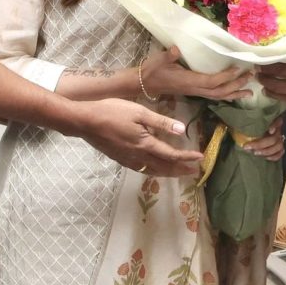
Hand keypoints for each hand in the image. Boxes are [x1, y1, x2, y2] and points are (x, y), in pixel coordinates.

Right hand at [71, 98, 201, 176]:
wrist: (85, 122)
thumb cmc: (112, 112)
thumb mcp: (139, 112)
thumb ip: (160, 122)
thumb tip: (182, 130)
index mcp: (145, 144)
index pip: (172, 154)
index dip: (187, 157)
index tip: (200, 157)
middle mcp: (139, 156)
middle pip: (164, 167)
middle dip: (181, 169)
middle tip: (195, 171)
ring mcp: (128, 160)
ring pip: (153, 171)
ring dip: (169, 173)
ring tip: (180, 172)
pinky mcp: (120, 159)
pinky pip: (142, 169)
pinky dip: (154, 171)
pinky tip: (155, 168)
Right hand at [141, 46, 251, 100]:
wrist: (144, 83)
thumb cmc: (152, 71)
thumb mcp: (158, 61)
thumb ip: (168, 55)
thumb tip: (176, 48)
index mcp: (188, 82)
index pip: (211, 81)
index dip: (225, 77)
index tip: (238, 69)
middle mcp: (194, 89)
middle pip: (219, 91)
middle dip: (236, 85)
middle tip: (251, 77)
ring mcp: (195, 92)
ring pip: (218, 96)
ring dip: (234, 94)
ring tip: (250, 92)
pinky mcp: (194, 92)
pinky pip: (214, 96)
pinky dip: (226, 95)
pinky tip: (234, 93)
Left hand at [243, 117, 285, 161]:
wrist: (251, 133)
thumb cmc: (248, 127)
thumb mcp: (246, 123)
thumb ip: (244, 123)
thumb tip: (236, 124)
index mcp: (271, 121)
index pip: (277, 121)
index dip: (274, 126)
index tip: (270, 131)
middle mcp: (277, 129)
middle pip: (274, 138)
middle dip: (261, 144)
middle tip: (249, 147)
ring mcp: (280, 139)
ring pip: (278, 146)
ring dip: (267, 151)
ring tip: (255, 153)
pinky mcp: (280, 147)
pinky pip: (280, 152)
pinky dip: (274, 156)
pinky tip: (266, 157)